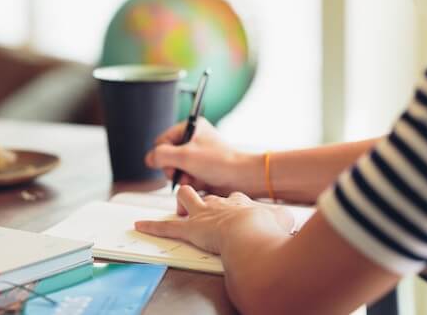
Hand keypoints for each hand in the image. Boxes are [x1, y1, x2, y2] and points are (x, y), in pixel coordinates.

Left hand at [135, 186, 293, 254]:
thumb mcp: (282, 219)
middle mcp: (219, 204)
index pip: (233, 198)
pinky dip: (151, 226)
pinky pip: (166, 227)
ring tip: (181, 211)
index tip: (239, 209)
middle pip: (207, 194)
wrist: (252, 231)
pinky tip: (139, 225)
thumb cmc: (268, 228)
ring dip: (182, 204)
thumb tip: (287, 220)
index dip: (234, 204)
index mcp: (240, 202)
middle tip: (207, 210)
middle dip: (204, 199)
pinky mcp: (190, 229)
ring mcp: (203, 215)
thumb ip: (282, 218)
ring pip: (187, 198)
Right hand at [144, 117, 263, 196]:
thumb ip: (161, 156)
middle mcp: (194, 140)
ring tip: (191, 179)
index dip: (163, 154)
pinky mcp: (203, 170)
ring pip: (176, 169)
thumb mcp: (184, 156)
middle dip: (173, 168)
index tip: (172, 162)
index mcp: (191, 127)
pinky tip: (198, 184)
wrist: (242, 177)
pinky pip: (186, 176)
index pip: (162, 141)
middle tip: (180, 173)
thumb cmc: (219, 162)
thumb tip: (149, 159)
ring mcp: (198, 156)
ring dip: (181, 177)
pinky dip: (189, 182)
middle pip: (167, 156)